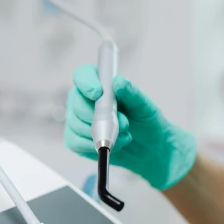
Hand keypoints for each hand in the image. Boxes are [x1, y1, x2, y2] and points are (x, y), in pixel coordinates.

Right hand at [64, 64, 195, 190]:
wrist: (147, 147)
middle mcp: (84, 99)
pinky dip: (94, 145)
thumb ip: (131, 93)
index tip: (98, 93)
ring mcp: (77, 120)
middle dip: (101, 117)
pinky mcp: (76, 139)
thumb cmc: (145, 122)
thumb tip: (117, 81)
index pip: (82, 75)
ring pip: (77, 124)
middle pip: (77, 103)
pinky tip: (111, 145)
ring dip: (102, 133)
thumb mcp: (144, 106)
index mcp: (99, 83)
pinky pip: (76, 142)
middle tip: (124, 123)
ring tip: (123, 136)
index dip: (86, 83)